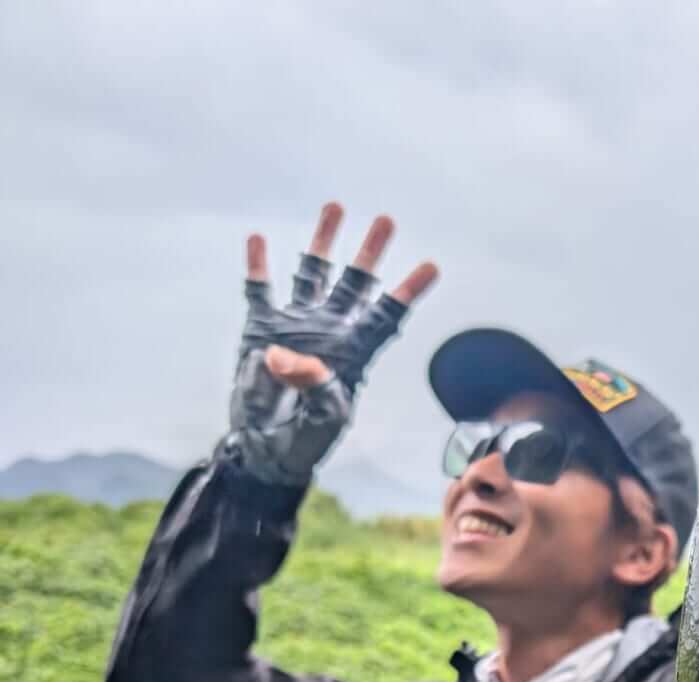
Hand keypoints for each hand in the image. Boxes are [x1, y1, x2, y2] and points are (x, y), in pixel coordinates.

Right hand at [223, 202, 438, 486]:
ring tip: (336, 206)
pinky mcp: (261, 329)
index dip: (409, 292)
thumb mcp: (322, 418)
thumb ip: (313, 385)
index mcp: (355, 352)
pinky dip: (259, 266)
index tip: (432, 266)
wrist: (266, 450)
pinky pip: (261, 291)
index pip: (387, 316)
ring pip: (313, 273)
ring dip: (323, 241)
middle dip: (371, 252)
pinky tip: (259, 239)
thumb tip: (283, 355)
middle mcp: (330, 330)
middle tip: (387, 219)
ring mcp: (296, 326)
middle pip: (356, 283)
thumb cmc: (306, 440)